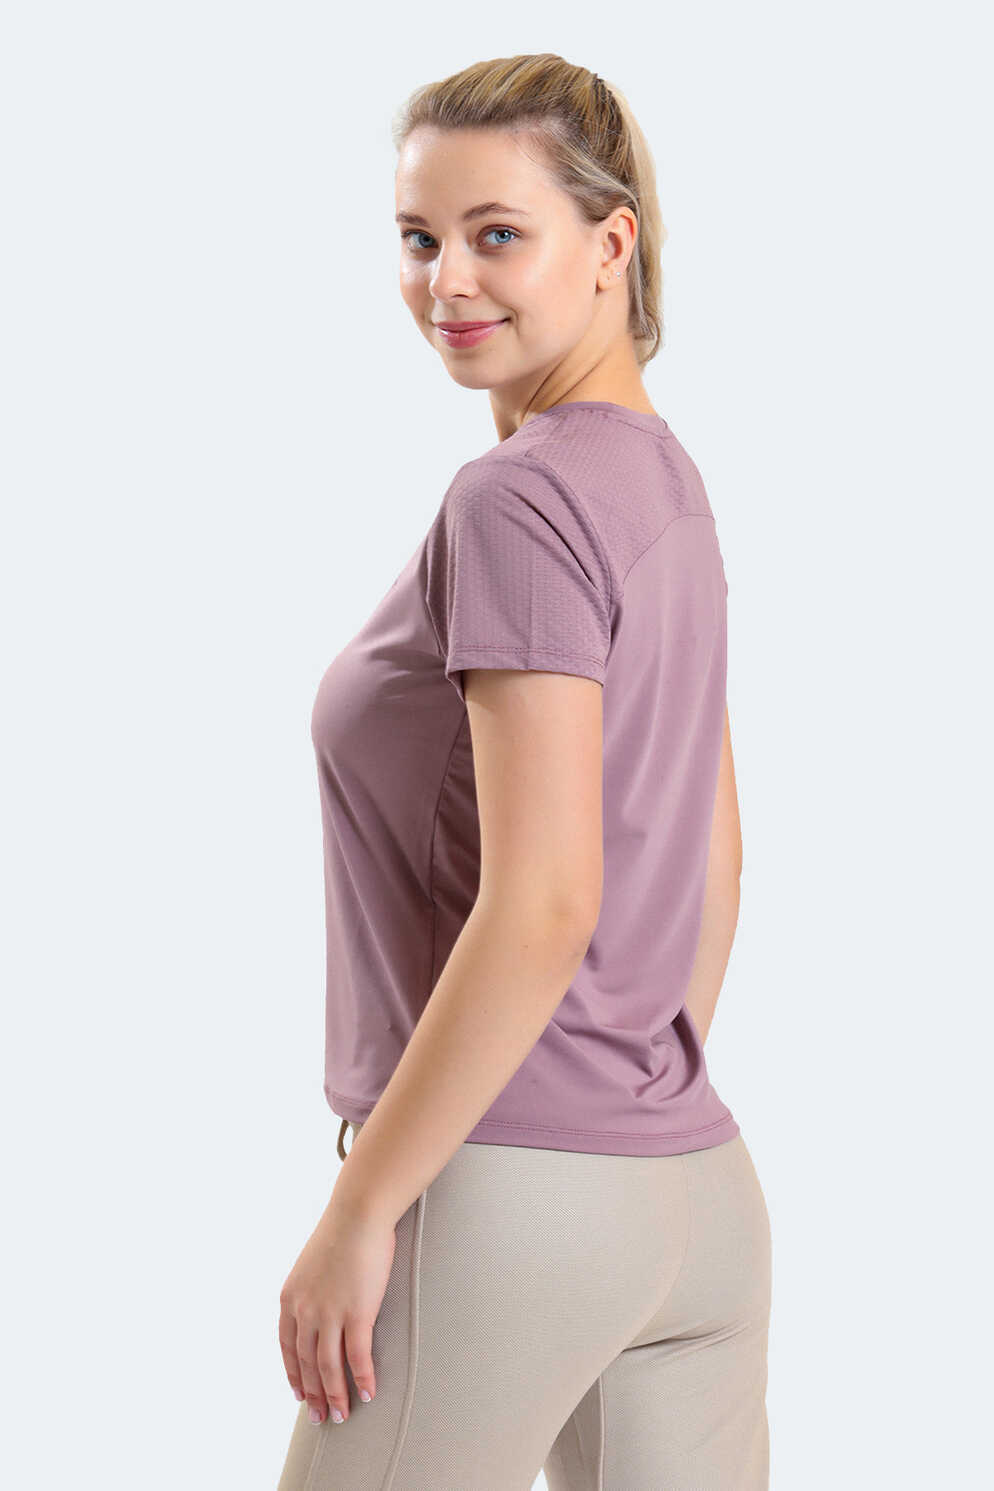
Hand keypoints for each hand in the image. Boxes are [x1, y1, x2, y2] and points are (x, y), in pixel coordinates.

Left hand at [278, 1200, 396, 1424]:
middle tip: (321, 1417)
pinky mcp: (357, 1313)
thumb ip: (311, 1290)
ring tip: (342, 1415)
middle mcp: (304, 1310)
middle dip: (313, 1394)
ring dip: (335, 1396)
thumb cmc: (342, 1232)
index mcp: (290, 1299)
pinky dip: (361, 1379)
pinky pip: (357, 1357)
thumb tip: (320, 1305)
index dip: (293, 1375)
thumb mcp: (312, 1264)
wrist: (358, 1213)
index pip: (286, 1348)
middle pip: (306, 1364)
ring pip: (328, 1368)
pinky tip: (368, 1393)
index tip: (299, 1395)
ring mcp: (329, 1313)